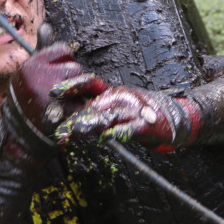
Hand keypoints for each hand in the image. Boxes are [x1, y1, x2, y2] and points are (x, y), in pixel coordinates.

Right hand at [0, 24, 85, 153]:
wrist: (22, 138)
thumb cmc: (28, 100)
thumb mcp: (30, 73)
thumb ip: (42, 49)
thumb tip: (46, 26)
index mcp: (30, 67)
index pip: (63, 50)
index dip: (65, 62)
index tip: (59, 74)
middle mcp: (39, 81)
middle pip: (75, 68)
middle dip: (75, 79)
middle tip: (66, 92)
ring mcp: (51, 100)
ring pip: (82, 84)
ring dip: (81, 94)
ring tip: (69, 104)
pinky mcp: (63, 117)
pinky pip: (87, 105)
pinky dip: (88, 110)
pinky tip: (80, 113)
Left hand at [53, 80, 201, 152]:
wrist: (170, 118)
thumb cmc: (136, 115)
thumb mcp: (113, 111)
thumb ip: (93, 115)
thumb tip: (67, 123)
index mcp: (110, 93)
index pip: (89, 85)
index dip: (72, 87)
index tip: (53, 92)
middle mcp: (119, 100)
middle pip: (94, 105)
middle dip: (74, 115)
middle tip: (57, 123)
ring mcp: (132, 112)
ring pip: (108, 117)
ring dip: (92, 123)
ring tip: (76, 130)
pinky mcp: (145, 126)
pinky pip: (129, 129)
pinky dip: (118, 133)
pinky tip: (106, 138)